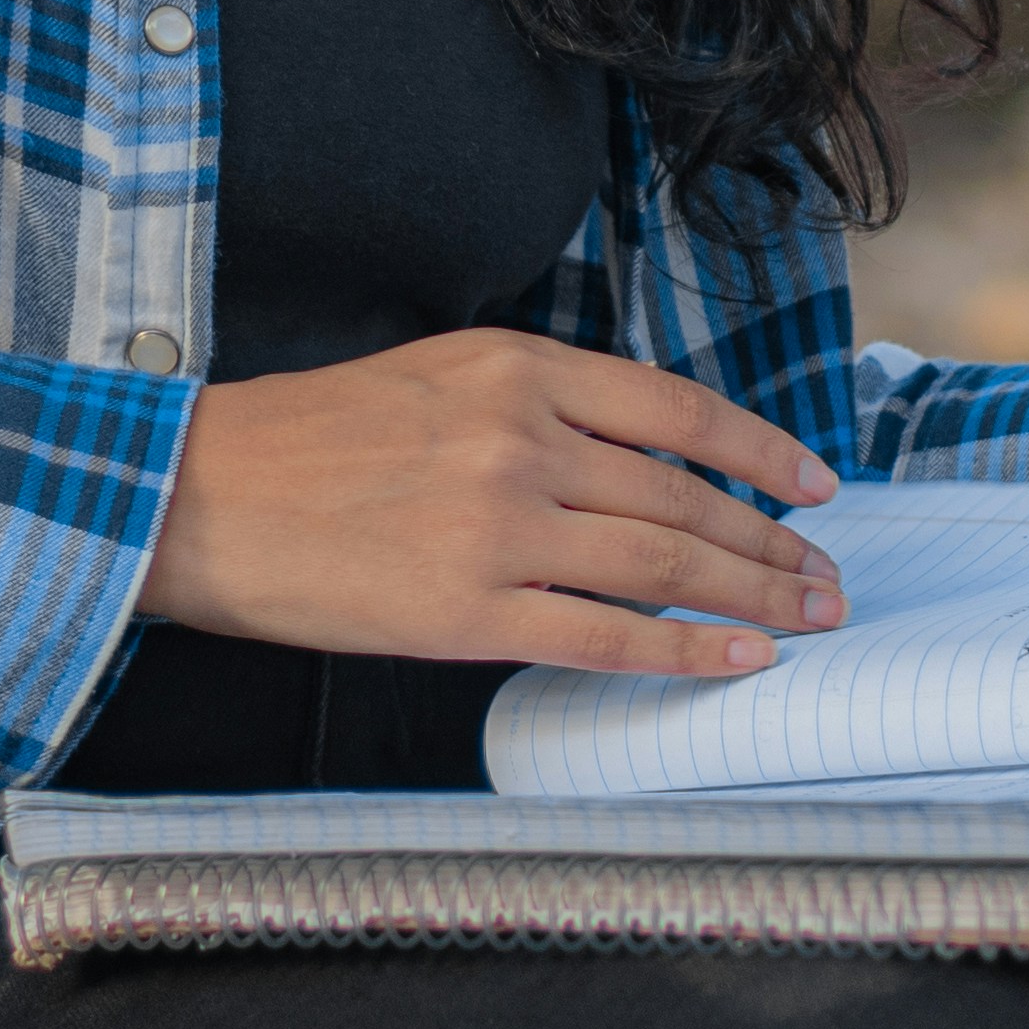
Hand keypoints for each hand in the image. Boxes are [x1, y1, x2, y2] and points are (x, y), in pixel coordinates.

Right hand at [135, 328, 847, 678]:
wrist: (197, 496)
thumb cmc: (307, 439)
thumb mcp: (434, 375)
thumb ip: (536, 403)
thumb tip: (642, 459)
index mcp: (514, 368)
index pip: (678, 411)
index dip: (763, 452)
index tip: (816, 486)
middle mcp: (518, 440)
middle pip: (685, 497)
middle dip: (774, 543)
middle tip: (831, 576)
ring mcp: (495, 529)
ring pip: (662, 564)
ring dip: (753, 595)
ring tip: (807, 617)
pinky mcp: (463, 613)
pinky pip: (603, 639)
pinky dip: (684, 652)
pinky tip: (738, 660)